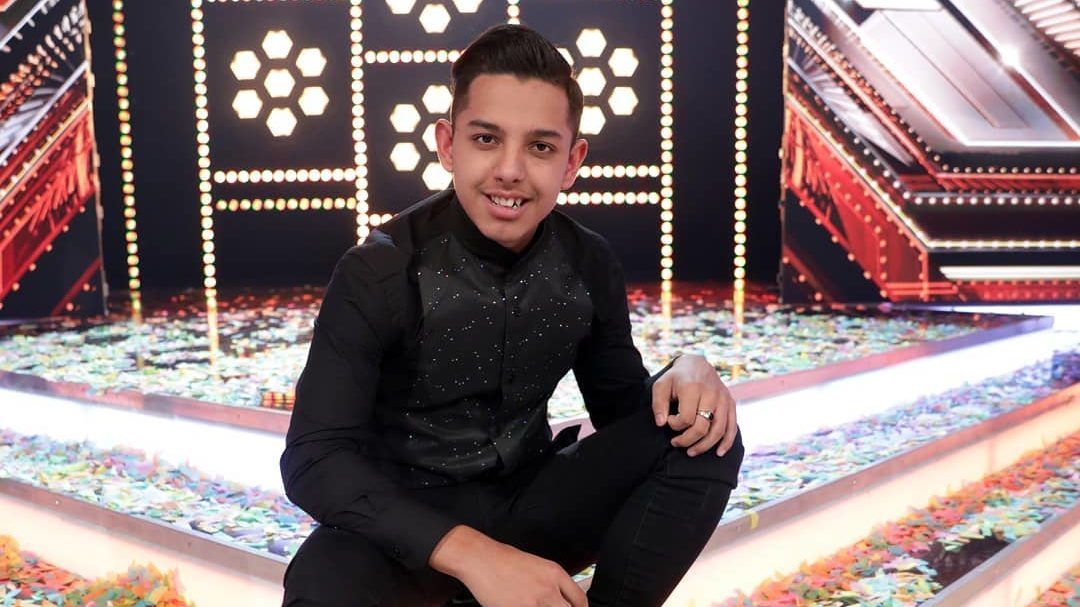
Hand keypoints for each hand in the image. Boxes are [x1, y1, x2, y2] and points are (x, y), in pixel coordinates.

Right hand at [430, 526, 586, 606]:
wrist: (479, 558)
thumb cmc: (502, 559)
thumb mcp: (535, 564)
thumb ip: (549, 582)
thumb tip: (556, 596)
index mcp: (554, 573)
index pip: (579, 600)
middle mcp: (548, 588)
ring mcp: (534, 602)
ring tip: (532, 604)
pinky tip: (517, 606)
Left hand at [651, 354, 737, 456]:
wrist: (697, 364)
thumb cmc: (676, 378)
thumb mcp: (661, 385)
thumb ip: (658, 404)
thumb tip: (661, 423)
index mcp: (692, 388)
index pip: (686, 418)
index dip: (675, 425)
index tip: (669, 421)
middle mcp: (711, 393)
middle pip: (702, 427)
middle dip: (687, 440)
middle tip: (676, 443)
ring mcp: (723, 398)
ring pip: (718, 430)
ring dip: (704, 446)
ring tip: (691, 452)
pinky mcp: (730, 402)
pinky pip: (732, 426)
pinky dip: (727, 442)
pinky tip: (719, 453)